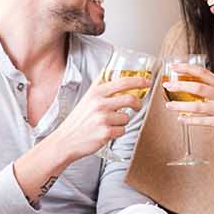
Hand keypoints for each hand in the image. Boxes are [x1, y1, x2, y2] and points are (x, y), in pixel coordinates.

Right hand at [19, 75, 148, 182]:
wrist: (66, 140)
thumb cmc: (78, 120)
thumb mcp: (87, 98)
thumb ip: (100, 86)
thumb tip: (113, 73)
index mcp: (96, 92)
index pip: (123, 81)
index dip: (139, 80)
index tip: (147, 81)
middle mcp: (99, 103)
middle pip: (130, 98)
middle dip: (138, 103)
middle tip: (137, 106)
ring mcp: (102, 118)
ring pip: (127, 117)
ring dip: (122, 122)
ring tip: (110, 124)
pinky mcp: (105, 132)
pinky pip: (122, 130)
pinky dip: (118, 132)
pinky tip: (107, 132)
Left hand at [162, 67, 213, 160]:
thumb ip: (210, 90)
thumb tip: (187, 85)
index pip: (203, 72)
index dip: (187, 68)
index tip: (174, 67)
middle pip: (198, 87)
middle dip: (180, 85)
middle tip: (168, 86)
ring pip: (197, 106)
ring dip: (180, 106)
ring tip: (169, 106)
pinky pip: (202, 121)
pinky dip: (189, 120)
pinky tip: (181, 119)